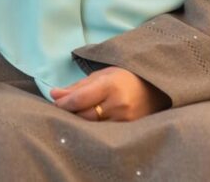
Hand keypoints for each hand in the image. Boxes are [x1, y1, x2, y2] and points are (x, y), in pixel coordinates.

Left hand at [50, 67, 168, 121]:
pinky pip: (102, 132)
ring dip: (80, 122)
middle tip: (62, 110)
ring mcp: (124, 120)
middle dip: (70, 113)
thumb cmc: (124, 79)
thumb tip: (54, 94)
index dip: (64, 103)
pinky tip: (88, 123)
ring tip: (75, 115)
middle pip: (84, 115)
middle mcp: (118, 105)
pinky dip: (92, 128)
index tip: (55, 103)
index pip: (80, 99)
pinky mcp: (127, 131)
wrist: (155, 90)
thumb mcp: (101, 76)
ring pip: (92, 126)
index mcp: (110, 85)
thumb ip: (78, 86)